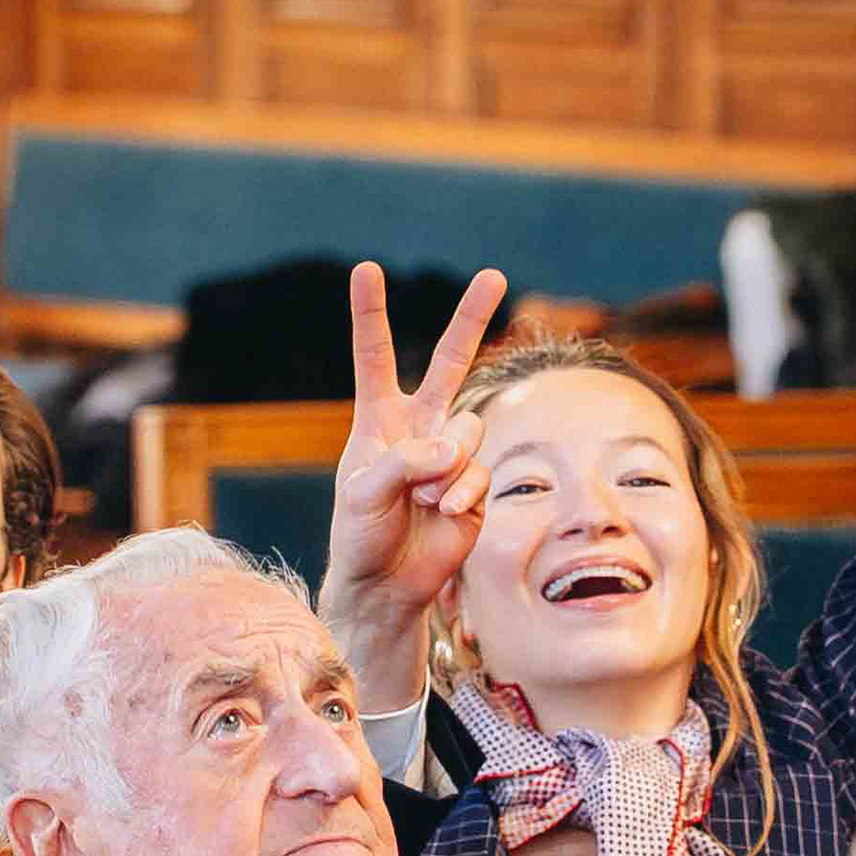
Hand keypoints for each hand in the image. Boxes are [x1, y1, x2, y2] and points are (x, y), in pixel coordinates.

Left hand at [318, 260, 507, 716]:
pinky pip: (478, 472)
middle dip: (471, 318)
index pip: (375, 357)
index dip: (370, 314)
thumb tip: (451, 447)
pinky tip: (442, 514)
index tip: (367, 269)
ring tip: (423, 500)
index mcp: (379, 419)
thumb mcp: (362, 492)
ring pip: (467, 430)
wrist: (387, 586)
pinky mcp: (475, 485)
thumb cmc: (360, 534)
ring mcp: (451, 455)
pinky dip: (459, 494)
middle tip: (494, 275)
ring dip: (444, 468)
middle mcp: (419, 428)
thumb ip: (404, 460)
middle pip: (450, 361)